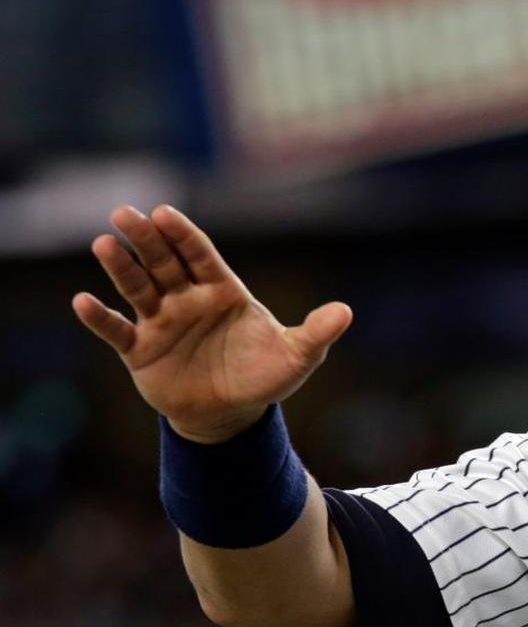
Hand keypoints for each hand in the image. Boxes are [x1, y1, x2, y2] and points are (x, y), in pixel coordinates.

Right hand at [72, 205, 352, 442]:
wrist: (231, 414)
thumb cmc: (263, 376)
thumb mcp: (297, 356)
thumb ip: (317, 333)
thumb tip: (346, 312)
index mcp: (223, 291)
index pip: (201, 255)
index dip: (183, 235)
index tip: (164, 213)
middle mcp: (187, 299)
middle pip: (164, 262)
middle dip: (146, 239)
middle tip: (125, 213)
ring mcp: (161, 322)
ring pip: (137, 288)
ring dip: (121, 267)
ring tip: (103, 244)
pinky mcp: (140, 351)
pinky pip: (117, 331)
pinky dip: (100, 319)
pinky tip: (82, 302)